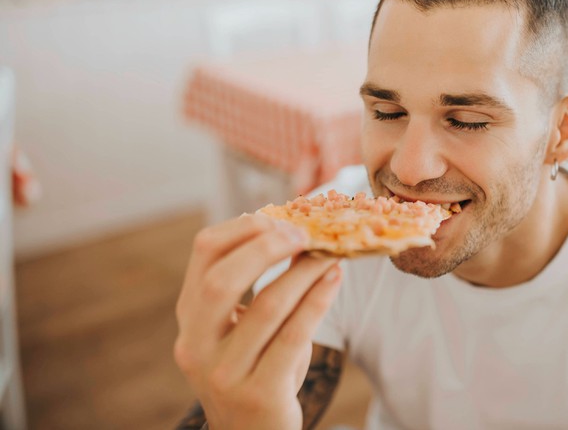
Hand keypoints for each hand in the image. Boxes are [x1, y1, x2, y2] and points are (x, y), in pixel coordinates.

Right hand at [173, 213, 341, 429]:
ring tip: (330, 254)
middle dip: (267, 248)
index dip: (242, 227)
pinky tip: (334, 280)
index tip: (279, 218)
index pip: (204, 253)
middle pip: (222, 280)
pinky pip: (293, 337)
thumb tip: (295, 231)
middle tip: (304, 234)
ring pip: (267, 307)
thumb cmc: (256, 370)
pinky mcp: (259, 394)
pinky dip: (318, 301)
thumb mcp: (244, 329)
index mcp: (190, 318)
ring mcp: (224, 373)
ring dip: (304, 272)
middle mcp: (196, 345)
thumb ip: (257, 287)